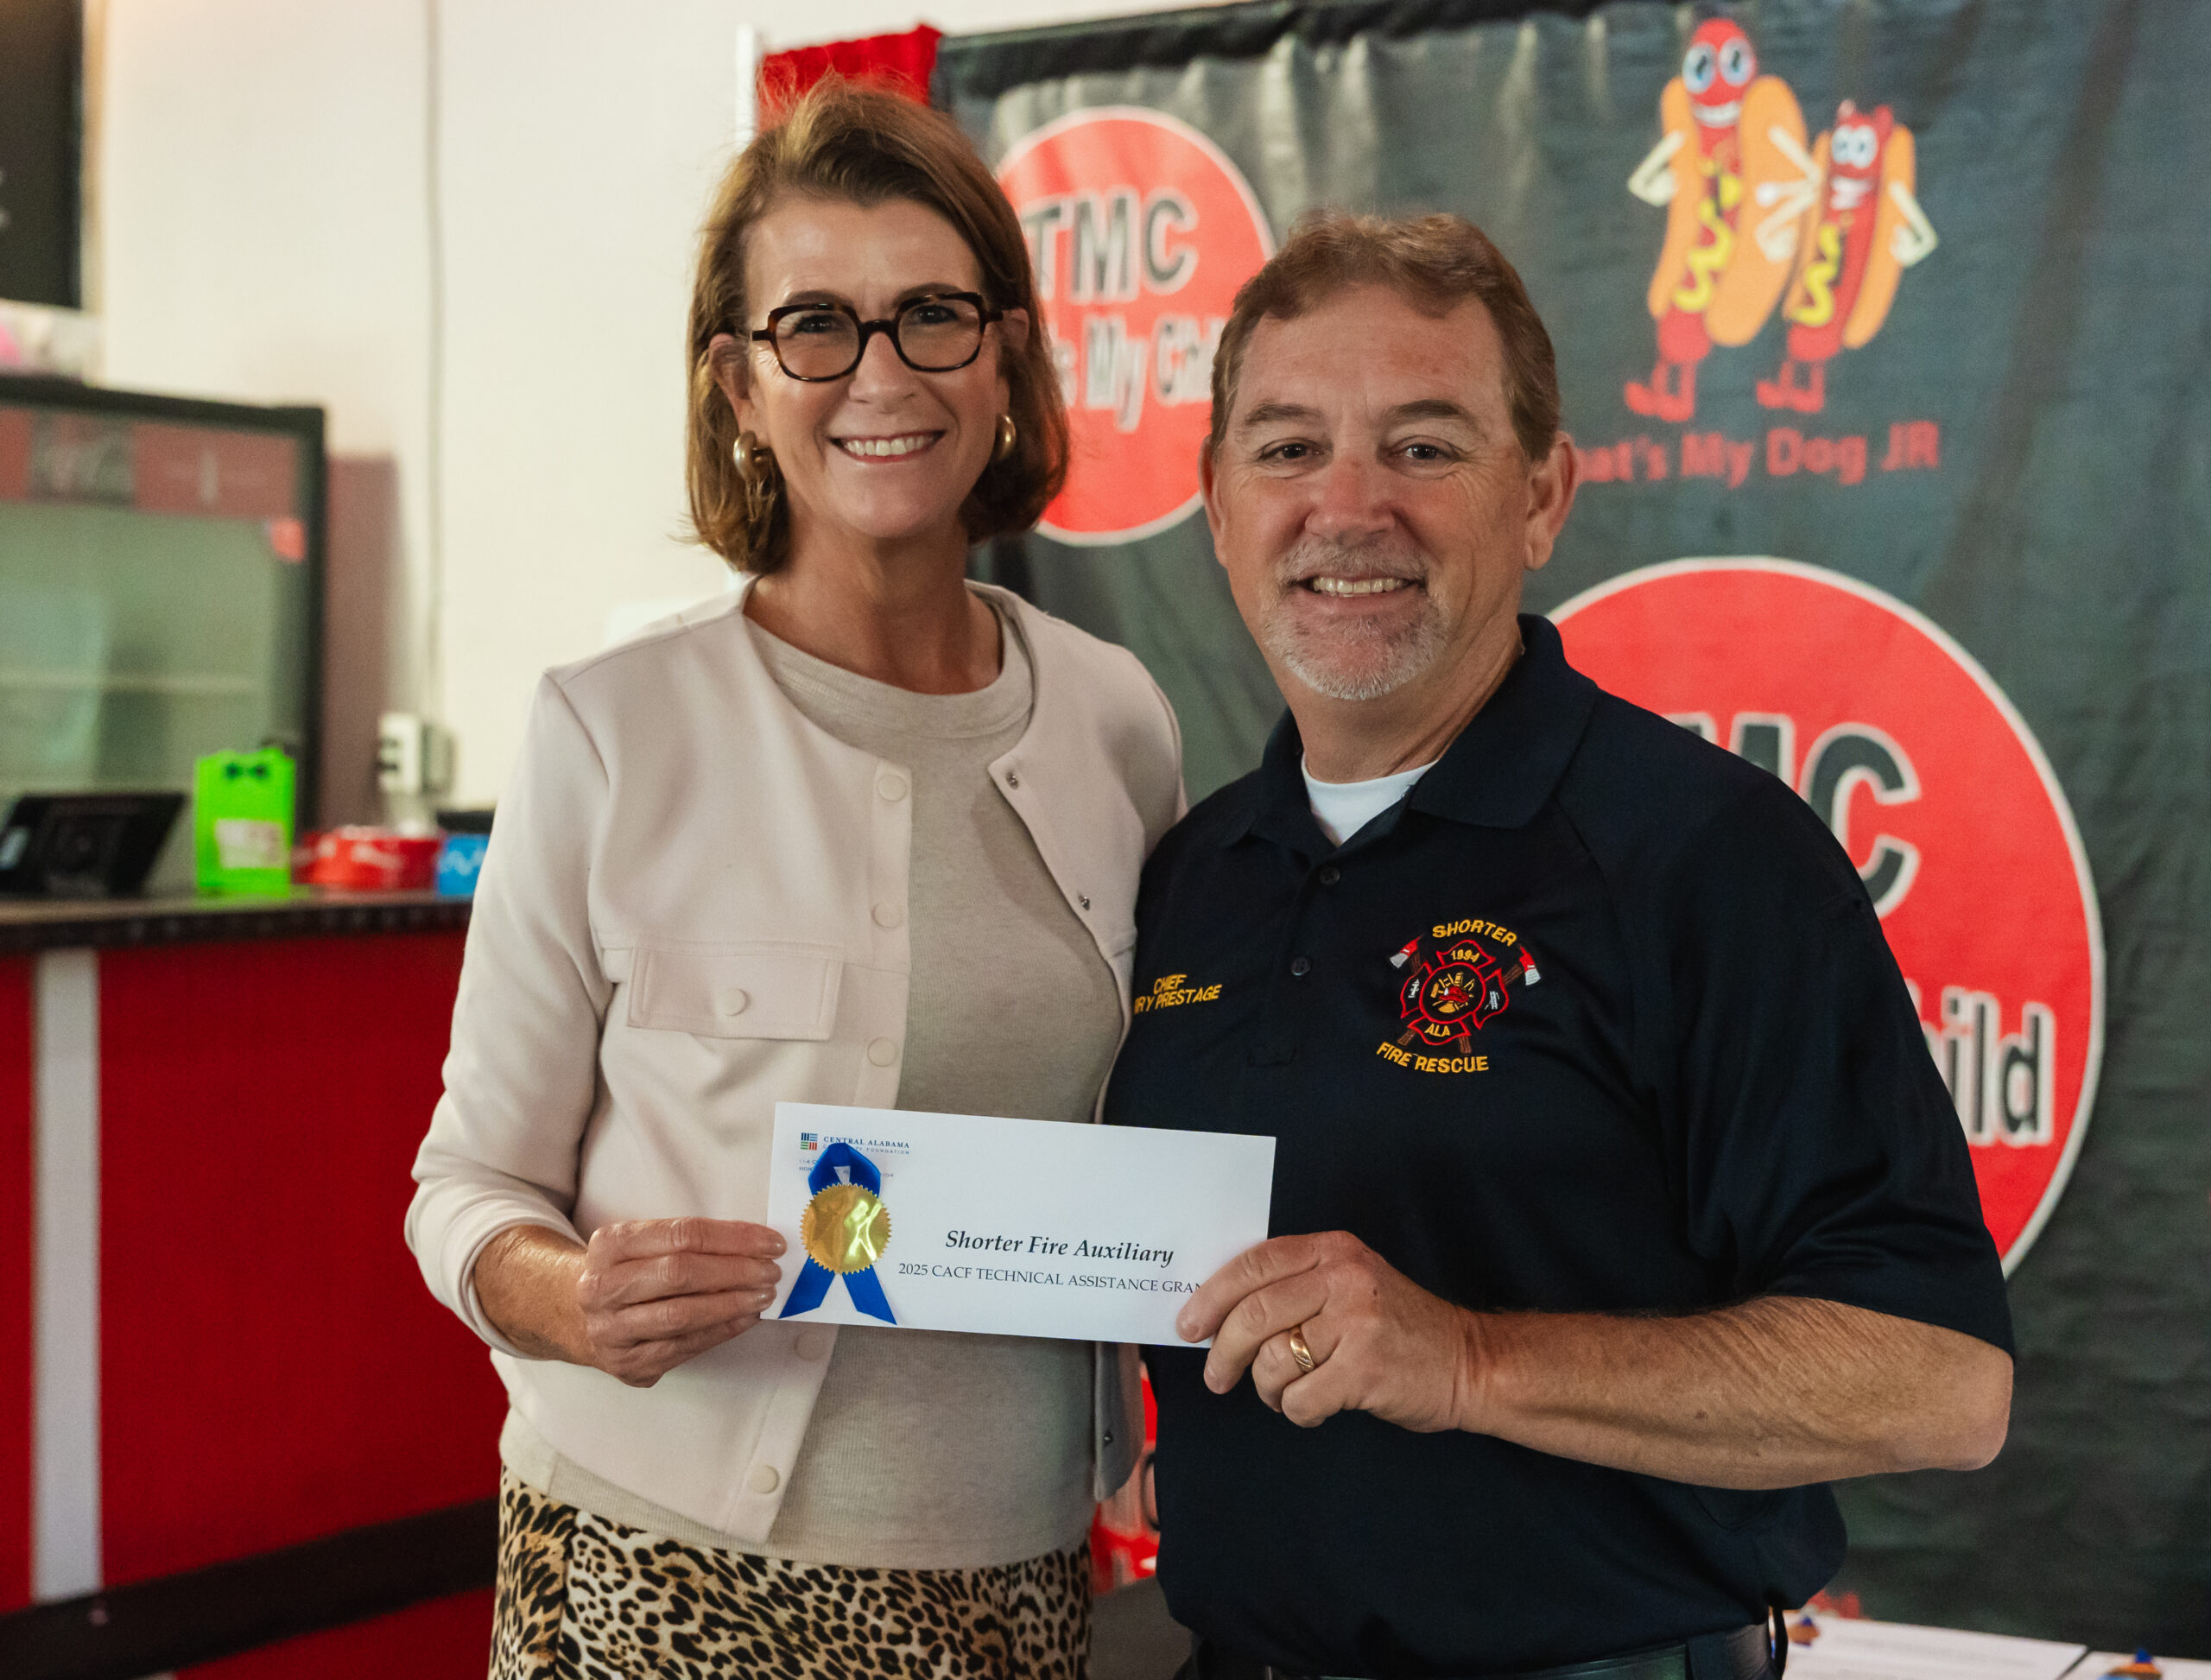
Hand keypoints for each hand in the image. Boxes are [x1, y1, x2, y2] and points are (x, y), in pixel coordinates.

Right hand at [572, 1218, 785, 1387]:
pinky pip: (684, 1347)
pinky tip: (746, 1317)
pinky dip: (722, 1331)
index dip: (732, 1237)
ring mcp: (611, 1330)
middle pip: (680, 1274)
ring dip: (732, 1303)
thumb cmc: (627, 1273)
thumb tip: (755, 1246)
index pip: (681, 1234)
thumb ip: (689, 1242)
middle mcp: (602, 1288)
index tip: (769, 1242)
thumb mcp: (642, 1244)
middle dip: (735, 1270)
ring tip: (764, 1294)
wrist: (578, 1316)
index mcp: (609, 1246)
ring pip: (681, 1315)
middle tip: (771, 1270)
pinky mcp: (628, 1364)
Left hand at [1176, 1231, 1478, 1431]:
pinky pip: (1299, 1398)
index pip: (1254, 1264)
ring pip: (1271, 1361)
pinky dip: (1297, 1411)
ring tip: (1285, 1393)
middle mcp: (1343, 1279)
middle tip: (1217, 1376)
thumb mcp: (1351, 1284)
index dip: (1212, 1296)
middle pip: (1252, 1315)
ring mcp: (1355, 1323)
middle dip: (1223, 1352)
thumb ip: (1297, 1286)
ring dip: (1267, 1389)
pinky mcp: (1365, 1369)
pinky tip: (1315, 1407)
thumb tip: (1219, 1313)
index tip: (1188, 1325)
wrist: (1469, 1362)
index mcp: (1334, 1251)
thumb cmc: (1398, 1329)